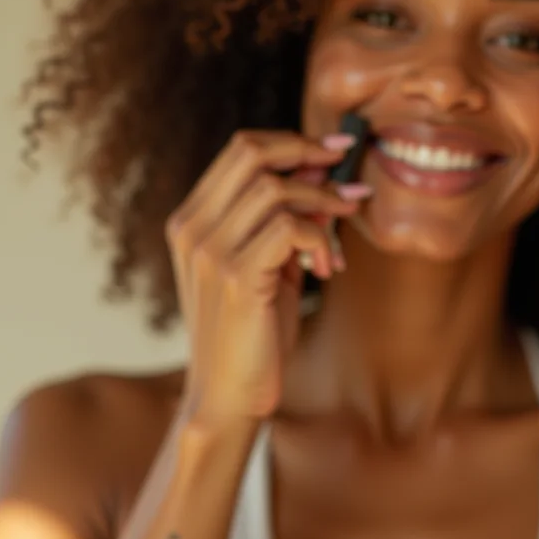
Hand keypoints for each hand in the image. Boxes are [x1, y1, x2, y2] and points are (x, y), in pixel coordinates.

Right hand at [166, 129, 370, 424]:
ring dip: (323, 202)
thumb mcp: (272, 264)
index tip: (334, 149)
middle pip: (252, 153)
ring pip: (276, 189)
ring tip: (344, 226)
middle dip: (308, 153)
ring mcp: (209, 251)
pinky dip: (319, 237)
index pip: (240, 150)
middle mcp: (192, 228)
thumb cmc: (253, 332)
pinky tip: (328, 266)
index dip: (292, 141)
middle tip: (346, 171)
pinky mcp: (236, 277)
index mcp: (192, 220)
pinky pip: (290, 228)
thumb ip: (288, 217)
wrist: (228, 396)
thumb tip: (324, 166)